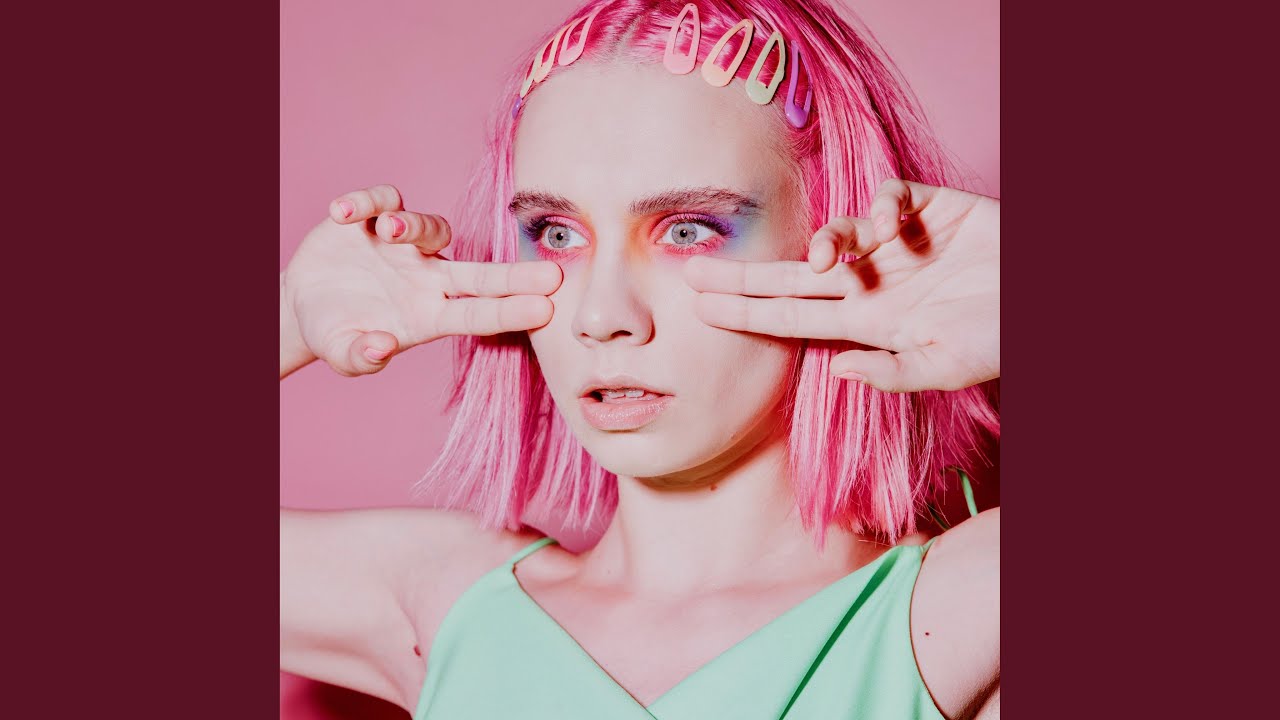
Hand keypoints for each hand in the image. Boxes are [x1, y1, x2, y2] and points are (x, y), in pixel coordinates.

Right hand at [282, 184, 561, 375]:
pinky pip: (382, 201)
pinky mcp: (373, 220)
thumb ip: (361, 358)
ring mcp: (404, 247)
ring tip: (387, 230)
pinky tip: (342, 213)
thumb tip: (382, 348)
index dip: (510, 311)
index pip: (478, 313)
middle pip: (479, 273)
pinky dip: (365, 202)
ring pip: (431, 227)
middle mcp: (427, 277)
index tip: (546, 310)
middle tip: (552, 274)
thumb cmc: (336, 333)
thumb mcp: (343, 353)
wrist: (303, 304)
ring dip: (413, 224)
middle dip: (514, 274)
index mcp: (428, 315)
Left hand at [683, 179, 997, 391]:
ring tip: (830, 258)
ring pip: (838, 233)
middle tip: (692, 271)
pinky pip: (888, 197)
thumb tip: (837, 367)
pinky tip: (894, 226)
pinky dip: (882, 205)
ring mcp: (898, 246)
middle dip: (743, 274)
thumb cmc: (1000, 339)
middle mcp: (873, 282)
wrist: (1048, 300)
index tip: (701, 310)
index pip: (792, 315)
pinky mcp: (928, 209)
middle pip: (792, 275)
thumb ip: (891, 373)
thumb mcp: (945, 368)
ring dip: (827, 240)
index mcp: (868, 321)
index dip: (746, 311)